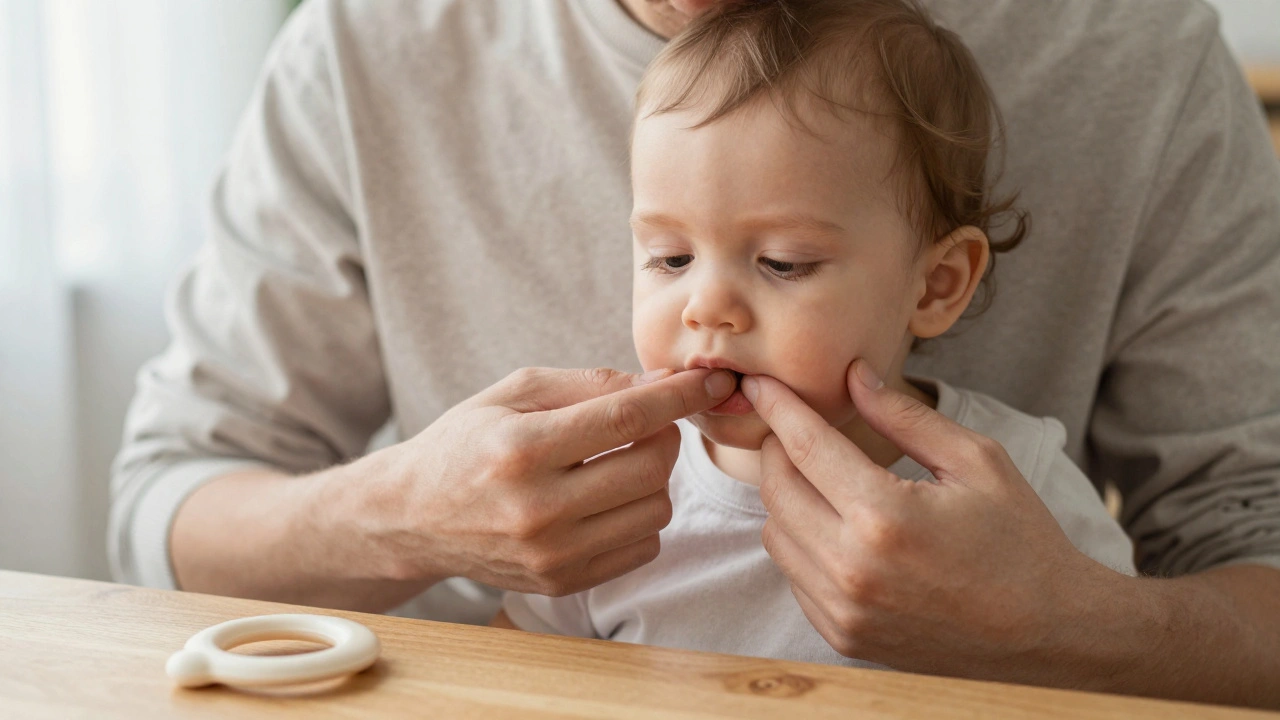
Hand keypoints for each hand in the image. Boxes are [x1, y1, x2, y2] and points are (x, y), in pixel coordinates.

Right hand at [358, 366, 735, 595]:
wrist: (411, 517)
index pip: (626, 418)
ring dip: (653, 478)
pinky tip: (606, 498)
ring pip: (656, 509)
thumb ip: (590, 383)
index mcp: (521, 448)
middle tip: (641, 422)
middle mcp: (537, 508)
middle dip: (663, 434)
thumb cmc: (466, 442)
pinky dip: (639, 516)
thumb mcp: (513, 392)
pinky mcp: (561, 582)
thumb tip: (663, 384)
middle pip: (652, 465)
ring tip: (618, 462)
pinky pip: (642, 546)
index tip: (712, 380)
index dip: (679, 396)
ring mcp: (551, 554)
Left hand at [743, 360, 1119, 680]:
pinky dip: (801, 544)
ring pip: (775, 534)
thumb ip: (905, 416)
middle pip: (775, 490)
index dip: (777, 407)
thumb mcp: (976, 461)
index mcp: (885, 516)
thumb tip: (853, 375)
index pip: (804, 447)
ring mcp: (843, 609)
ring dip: (786, 498)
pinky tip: (837, 528)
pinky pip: (793, 576)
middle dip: (777, 449)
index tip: (758, 384)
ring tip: (823, 479)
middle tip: (796, 429)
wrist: (1048, 632)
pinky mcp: (843, 635)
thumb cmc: (1020, 539)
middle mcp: (852, 568)